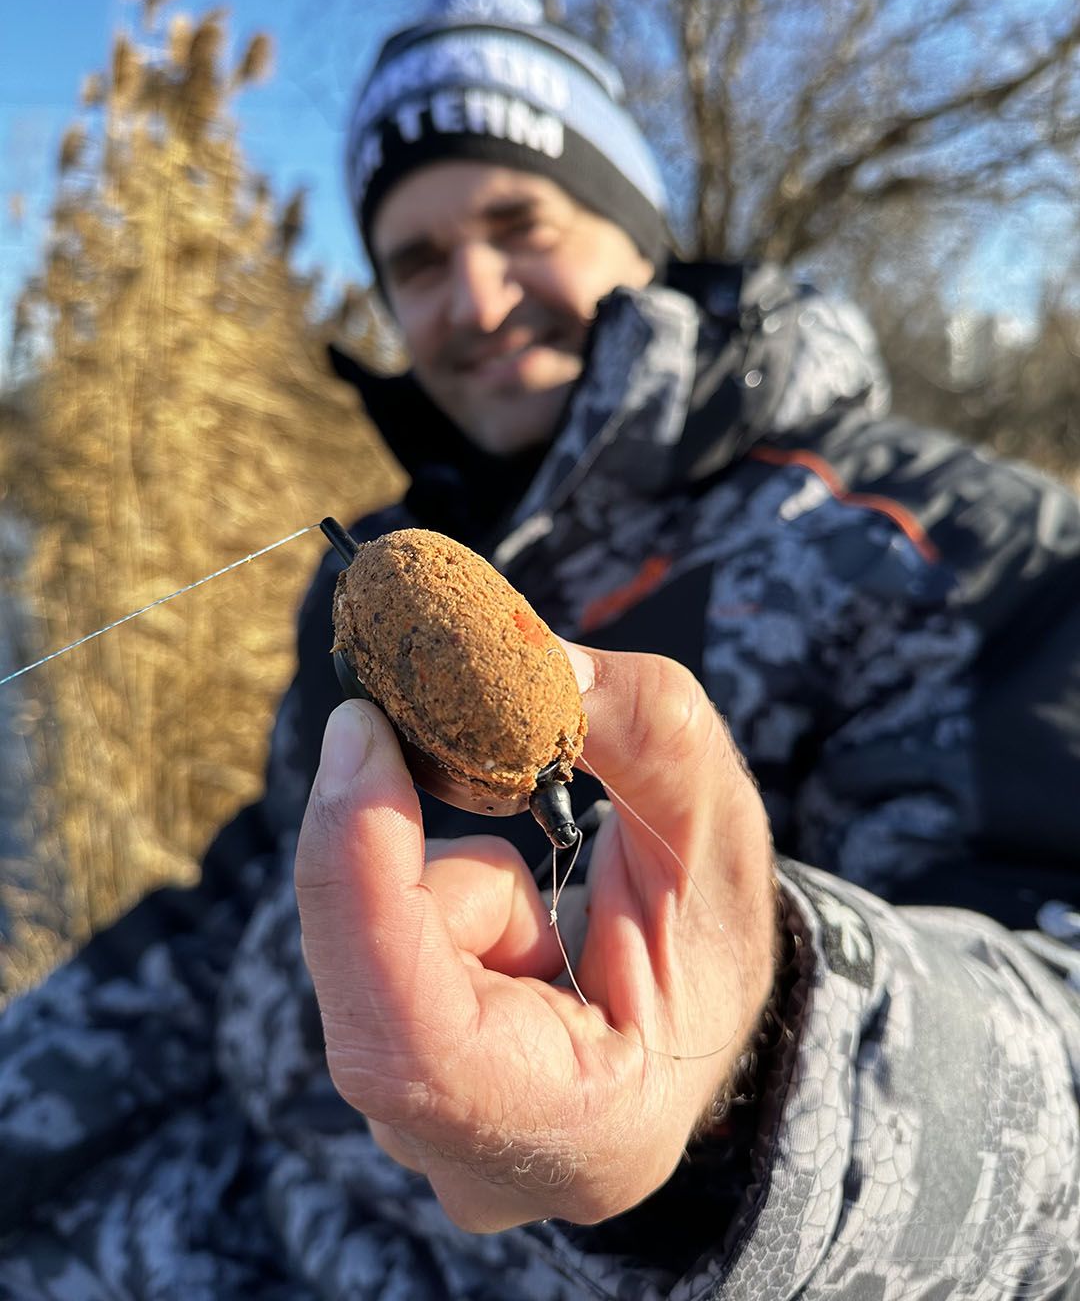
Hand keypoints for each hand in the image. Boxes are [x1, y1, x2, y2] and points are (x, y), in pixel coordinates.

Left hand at [294, 644, 775, 1232]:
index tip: (359, 738)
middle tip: (380, 720)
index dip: (364, 886)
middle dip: (379, 847)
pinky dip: (421, 906)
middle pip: (364, 998)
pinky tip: (512, 933)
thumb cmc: (720, 939)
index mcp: (587, 1132)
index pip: (419, 1045)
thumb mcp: (716, 827)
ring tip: (547, 910)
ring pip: (361, 967)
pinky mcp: (390, 1091)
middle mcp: (477, 1166)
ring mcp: (421, 1138)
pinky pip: (360, 961)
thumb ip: (647, 734)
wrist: (703, 1021)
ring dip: (437, 888)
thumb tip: (536, 659)